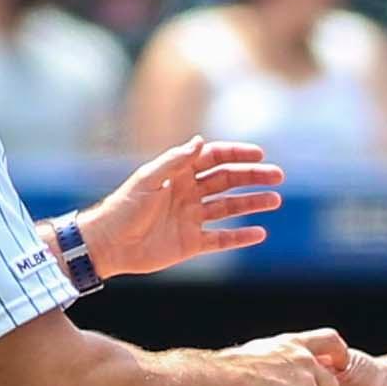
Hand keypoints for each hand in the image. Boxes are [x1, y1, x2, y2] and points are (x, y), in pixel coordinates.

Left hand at [78, 138, 285, 277]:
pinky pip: (222, 239)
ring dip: (252, 203)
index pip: (214, 159)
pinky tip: (260, 233)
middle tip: (277, 177)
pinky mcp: (191, 243)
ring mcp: (192, 219)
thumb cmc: (124, 207)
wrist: (109, 243)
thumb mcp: (147, 178)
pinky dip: (240, 237)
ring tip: (275, 201)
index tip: (259, 154)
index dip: (236, 154)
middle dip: (253, 177)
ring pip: (229, 208)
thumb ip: (174, 160)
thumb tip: (200, 141)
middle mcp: (189, 194)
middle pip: (228, 181)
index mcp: (179, 174)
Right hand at [223, 329, 347, 385]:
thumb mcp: (256, 354)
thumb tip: (267, 370)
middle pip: (331, 384)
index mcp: (294, 345)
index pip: (330, 341)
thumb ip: (273, 360)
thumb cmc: (229, 369)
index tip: (341, 364)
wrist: (225, 382)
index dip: (338, 353)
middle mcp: (306, 362)